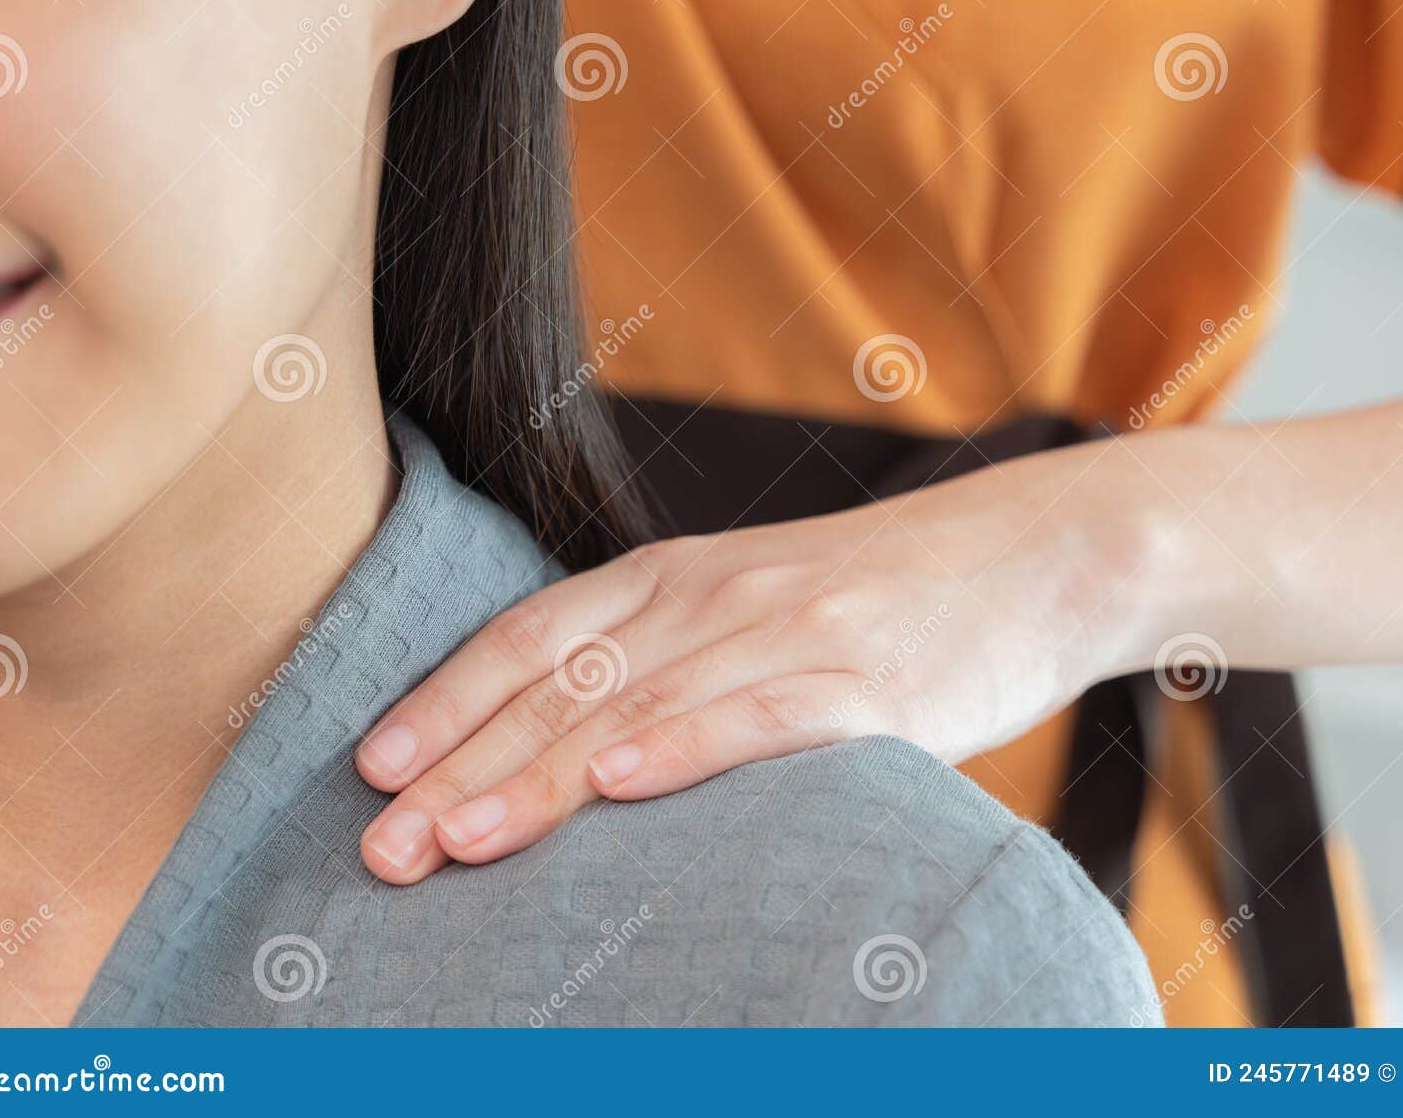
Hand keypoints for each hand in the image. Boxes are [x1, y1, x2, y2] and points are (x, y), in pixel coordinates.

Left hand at [354, 448, 1149, 883]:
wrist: (1029, 554)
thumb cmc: (881, 598)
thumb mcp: (755, 603)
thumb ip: (667, 656)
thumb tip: (570, 749)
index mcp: (675, 575)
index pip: (533, 635)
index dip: (447, 700)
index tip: (373, 770)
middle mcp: (715, 595)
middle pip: (565, 686)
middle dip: (463, 767)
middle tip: (382, 848)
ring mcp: (791, 631)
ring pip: (640, 707)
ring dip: (540, 777)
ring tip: (456, 842)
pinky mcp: (870, 678)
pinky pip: (762, 714)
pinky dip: (686, 748)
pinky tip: (620, 787)